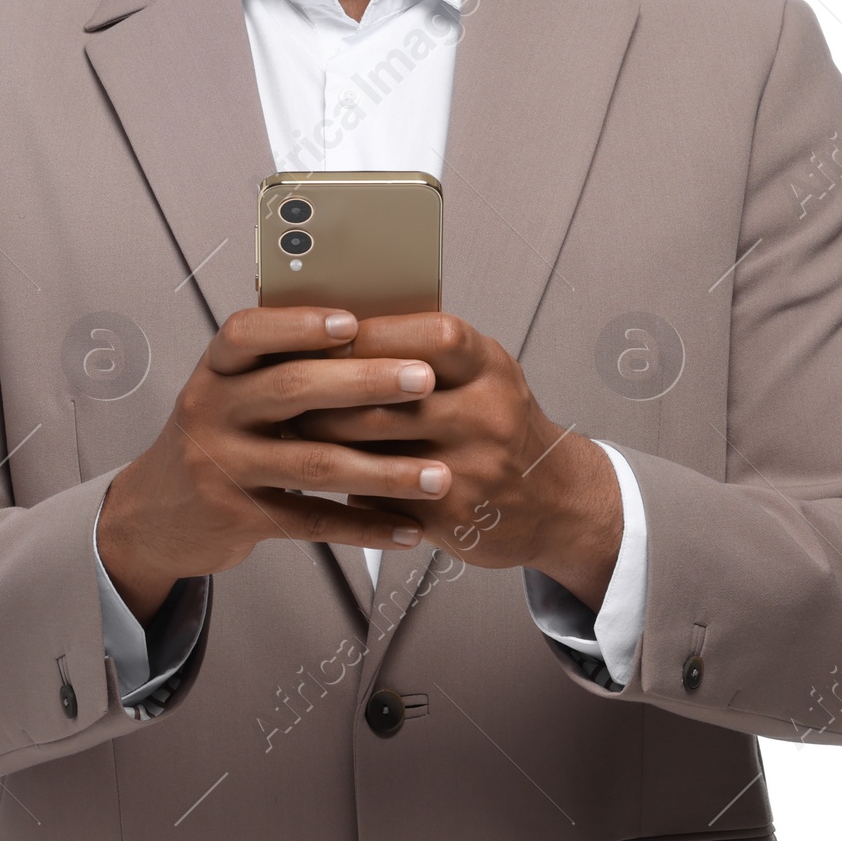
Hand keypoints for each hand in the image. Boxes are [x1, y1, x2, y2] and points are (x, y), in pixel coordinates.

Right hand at [93, 307, 454, 622]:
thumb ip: (279, 364)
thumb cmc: (215, 437)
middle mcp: (212, 412)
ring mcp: (223, 467)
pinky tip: (406, 526)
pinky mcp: (239, 517)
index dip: (299, 324)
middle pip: (291, 389)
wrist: (155, 514)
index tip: (353, 322)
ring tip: (438, 473)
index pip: (247, 333)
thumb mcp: (229, 391)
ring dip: (384, 470)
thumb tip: (367, 327)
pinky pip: (311, 521)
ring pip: (313, 463)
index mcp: (215, 371)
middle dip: (365, 382)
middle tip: (423, 379)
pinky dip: (365, 525)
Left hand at [290, 313, 621, 612]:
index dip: (376, 333)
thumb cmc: (502, 425)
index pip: (432, 336)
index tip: (330, 332)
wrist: (554, 501)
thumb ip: (428, 353)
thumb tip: (344, 326)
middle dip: (330, 389)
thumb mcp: (483, 375)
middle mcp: (487, 413)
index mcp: (490, 367)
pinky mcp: (453, 514)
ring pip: (377, 447)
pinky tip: (321, 471)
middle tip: (287, 383)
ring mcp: (472, 467)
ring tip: (291, 424)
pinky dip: (347, 480)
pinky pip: (383, 494)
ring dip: (325, 435)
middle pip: (391, 394)